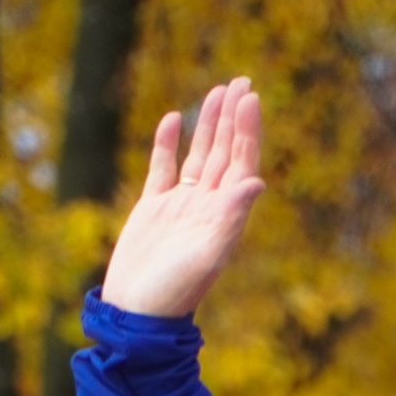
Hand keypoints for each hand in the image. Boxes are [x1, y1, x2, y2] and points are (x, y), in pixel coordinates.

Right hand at [101, 79, 264, 319]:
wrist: (139, 313)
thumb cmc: (174, 290)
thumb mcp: (207, 255)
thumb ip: (231, 218)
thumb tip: (256, 182)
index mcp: (224, 216)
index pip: (240, 164)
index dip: (247, 131)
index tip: (251, 97)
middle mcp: (207, 208)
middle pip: (224, 153)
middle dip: (234, 118)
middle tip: (242, 82)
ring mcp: (180, 207)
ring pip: (198, 156)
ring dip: (208, 125)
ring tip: (218, 91)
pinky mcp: (153, 209)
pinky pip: (163, 169)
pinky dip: (168, 144)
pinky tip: (173, 119)